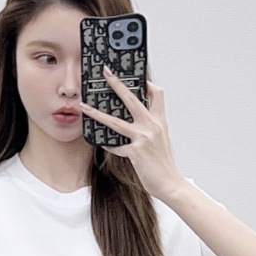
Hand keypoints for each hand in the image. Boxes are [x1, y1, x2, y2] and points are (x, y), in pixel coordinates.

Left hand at [78, 72, 183, 203]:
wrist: (170, 183)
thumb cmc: (164, 163)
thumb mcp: (161, 140)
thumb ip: (150, 127)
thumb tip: (136, 119)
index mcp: (159, 121)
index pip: (157, 94)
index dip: (147, 83)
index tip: (137, 77)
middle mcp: (152, 126)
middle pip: (132, 99)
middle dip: (117, 84)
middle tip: (106, 73)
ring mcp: (143, 138)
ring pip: (115, 122)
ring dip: (97, 114)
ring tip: (85, 106)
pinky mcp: (135, 152)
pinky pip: (115, 146)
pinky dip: (108, 145)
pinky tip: (102, 143)